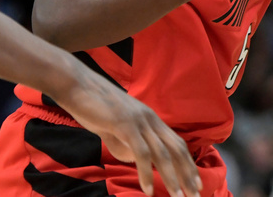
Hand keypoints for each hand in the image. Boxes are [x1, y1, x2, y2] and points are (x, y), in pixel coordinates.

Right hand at [51, 67, 200, 196]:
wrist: (77, 86)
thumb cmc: (94, 107)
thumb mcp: (115, 129)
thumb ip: (127, 144)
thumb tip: (136, 161)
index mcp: (151, 120)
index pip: (177, 144)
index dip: (188, 163)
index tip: (196, 183)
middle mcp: (151, 120)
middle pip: (177, 149)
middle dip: (187, 174)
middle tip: (196, 195)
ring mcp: (140, 121)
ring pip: (163, 154)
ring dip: (171, 178)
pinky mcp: (126, 125)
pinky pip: (141, 153)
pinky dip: (147, 173)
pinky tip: (148, 190)